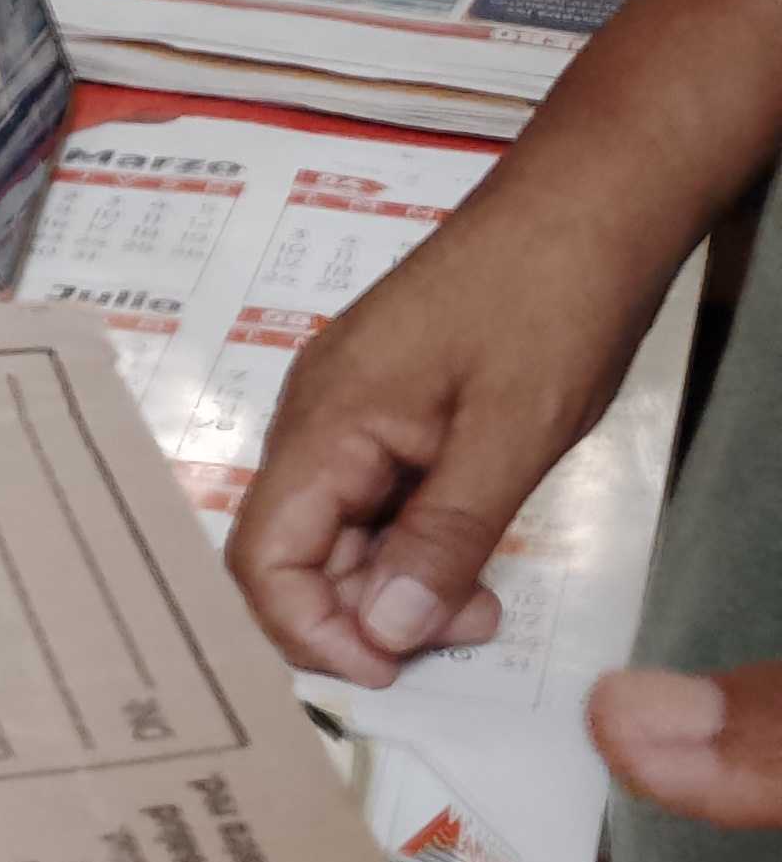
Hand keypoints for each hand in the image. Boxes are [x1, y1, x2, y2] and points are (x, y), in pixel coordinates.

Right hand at [225, 186, 662, 692]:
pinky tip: (473, 555)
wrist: (596, 191)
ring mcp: (350, 409)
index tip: (386, 669)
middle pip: (297, 555)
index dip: (309, 631)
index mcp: (326, 421)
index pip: (264, 559)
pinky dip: (415, 543)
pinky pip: (374, 500)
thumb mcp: (512, 431)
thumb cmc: (554, 293)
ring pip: (340, 534)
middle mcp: (317, 418)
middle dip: (366, 614)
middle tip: (465, 630)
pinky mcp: (387, 406)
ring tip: (480, 603)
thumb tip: (382, 633)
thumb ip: (442, 539)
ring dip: (398, 585)